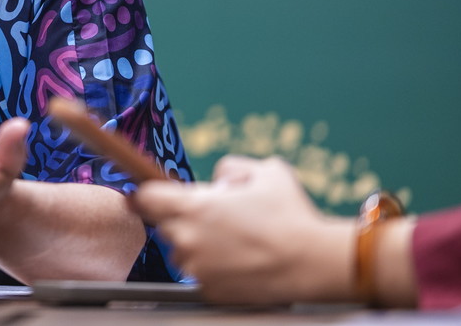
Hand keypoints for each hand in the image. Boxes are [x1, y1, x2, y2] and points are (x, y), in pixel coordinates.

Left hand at [131, 155, 353, 303]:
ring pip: (183, 252)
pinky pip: (201, 274)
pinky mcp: (209, 292)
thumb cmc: (291, 214)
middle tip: (218, 219)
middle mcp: (188, 239)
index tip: (147, 195)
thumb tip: (217, 181)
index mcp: (194, 207)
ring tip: (236, 242)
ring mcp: (197, 269)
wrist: (315, 263)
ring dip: (199, 245)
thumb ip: (229, 169)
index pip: (145, 198)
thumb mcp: (264, 170)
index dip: (146, 194)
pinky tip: (241, 261)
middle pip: (166, 226)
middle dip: (184, 220)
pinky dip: (214, 268)